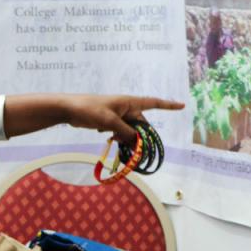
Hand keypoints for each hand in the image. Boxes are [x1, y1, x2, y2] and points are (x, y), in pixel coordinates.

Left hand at [61, 95, 183, 141]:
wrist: (69, 109)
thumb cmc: (90, 110)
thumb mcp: (110, 122)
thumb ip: (125, 131)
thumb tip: (137, 141)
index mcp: (129, 102)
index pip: (153, 103)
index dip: (168, 105)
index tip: (182, 106)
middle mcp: (126, 107)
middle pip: (141, 123)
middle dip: (140, 135)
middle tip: (138, 147)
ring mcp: (117, 114)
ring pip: (130, 129)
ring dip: (128, 137)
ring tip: (118, 141)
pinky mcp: (108, 121)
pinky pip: (120, 130)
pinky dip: (118, 135)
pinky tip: (107, 135)